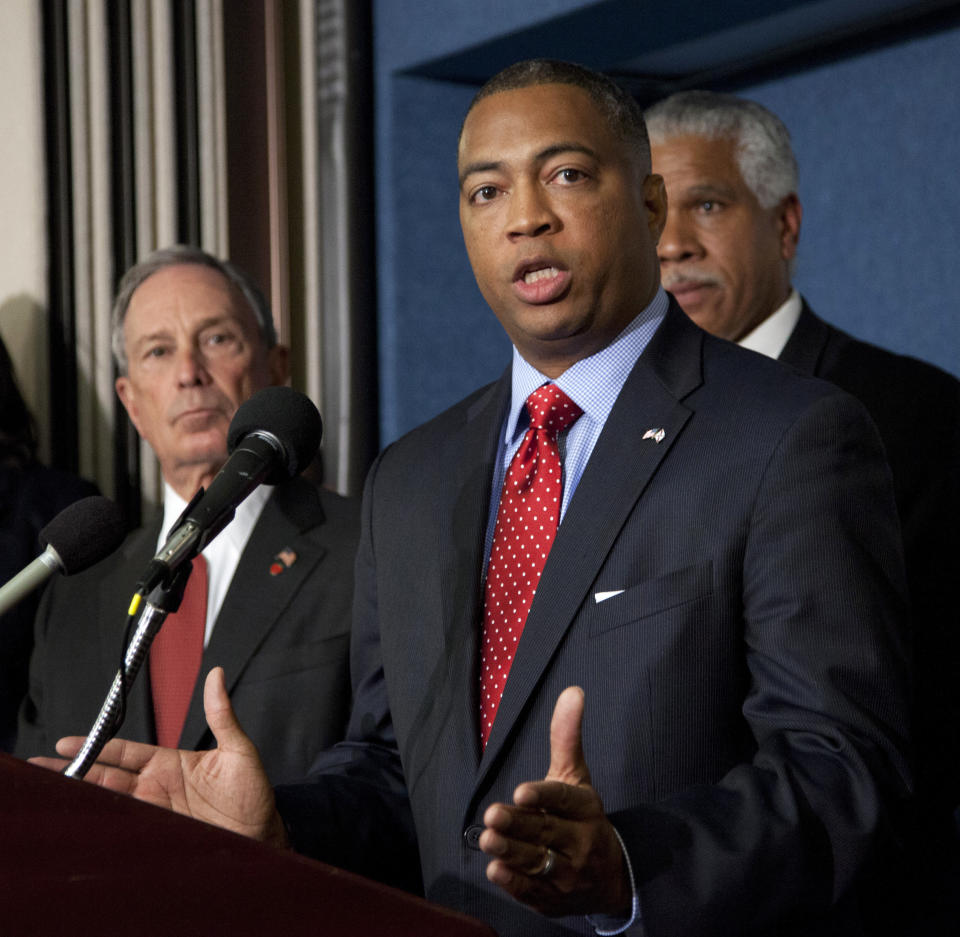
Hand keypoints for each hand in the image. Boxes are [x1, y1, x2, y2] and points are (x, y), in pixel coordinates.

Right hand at [30, 667, 286, 846]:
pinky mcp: (159, 832)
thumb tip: (217, 675)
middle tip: (42, 767)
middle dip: (75, 770)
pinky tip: (84, 817)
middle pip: (107, 776)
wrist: (261, 834)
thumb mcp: (238, 749)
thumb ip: (221, 715)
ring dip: (81, 795)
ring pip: (110, 800)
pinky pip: (126, 824)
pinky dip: (104, 821)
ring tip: (51, 789)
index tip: (67, 742)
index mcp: (170, 763)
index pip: (125, 752)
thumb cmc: (253, 794)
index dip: (97, 745)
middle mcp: (157, 787)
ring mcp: (155, 811)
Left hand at [479, 686, 630, 917]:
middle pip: (546, 832)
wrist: (611, 877)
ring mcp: (567, 873)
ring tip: (489, 840)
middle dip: (518, 825)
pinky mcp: (552, 898)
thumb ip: (567, 736)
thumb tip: (572, 691)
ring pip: (537, 862)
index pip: (564, 800)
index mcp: (585, 808)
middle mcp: (579, 842)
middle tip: (493, 815)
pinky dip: (515, 883)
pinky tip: (496, 870)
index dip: (543, 796)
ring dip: (512, 853)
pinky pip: (533, 891)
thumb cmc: (583, 817)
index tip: (520, 792)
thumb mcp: (577, 776)